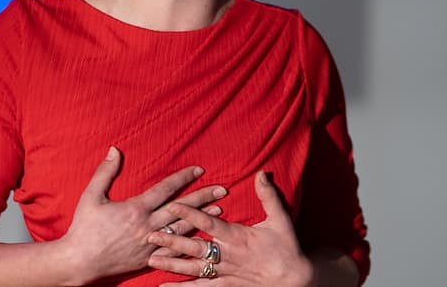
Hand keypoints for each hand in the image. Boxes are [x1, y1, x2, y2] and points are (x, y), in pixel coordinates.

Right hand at [57, 147, 226, 285]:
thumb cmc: (84, 228)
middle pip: (181, 209)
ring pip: (183, 230)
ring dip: (202, 219)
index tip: (199, 170)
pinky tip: (202, 236)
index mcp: (135, 209)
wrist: (80, 261)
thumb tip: (114, 150)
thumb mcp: (91, 196)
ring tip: (219, 210)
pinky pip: (175, 250)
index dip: (183, 178)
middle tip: (222, 189)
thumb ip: (105, 172)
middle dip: (203, 198)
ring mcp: (151, 245)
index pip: (165, 189)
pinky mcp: (149, 259)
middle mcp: (148, 227)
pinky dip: (191, 242)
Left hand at [145, 171, 313, 286]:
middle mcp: (228, 256)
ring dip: (172, 265)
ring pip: (194, 269)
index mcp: (238, 237)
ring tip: (151, 260)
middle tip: (150, 235)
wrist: (297, 280)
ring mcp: (226, 273)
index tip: (172, 204)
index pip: (209, 223)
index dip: (190, 213)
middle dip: (172, 241)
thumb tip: (261, 172)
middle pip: (195, 247)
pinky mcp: (227, 286)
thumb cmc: (287, 248)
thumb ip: (268, 195)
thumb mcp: (281, 219)